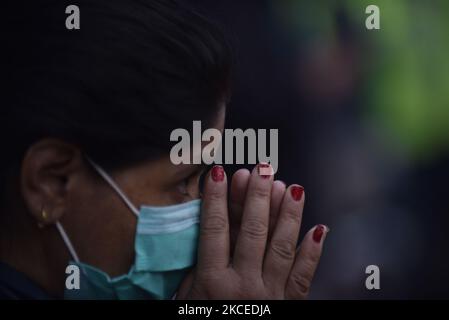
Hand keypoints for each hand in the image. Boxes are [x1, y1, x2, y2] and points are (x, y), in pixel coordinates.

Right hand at [177, 164, 327, 298]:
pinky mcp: (290, 305)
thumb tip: (211, 234)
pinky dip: (313, 252)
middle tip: (261, 168)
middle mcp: (244, 286)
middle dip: (256, 197)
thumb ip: (198, 270)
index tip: (218, 172)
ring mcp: (271, 295)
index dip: (215, 199)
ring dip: (286, 215)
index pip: (214, 231)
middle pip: (251, 232)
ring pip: (281, 247)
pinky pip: (304, 276)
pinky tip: (320, 228)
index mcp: (213, 284)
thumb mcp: (188, 301)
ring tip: (289, 186)